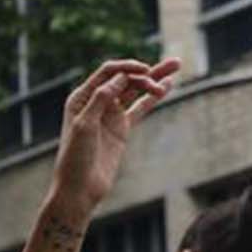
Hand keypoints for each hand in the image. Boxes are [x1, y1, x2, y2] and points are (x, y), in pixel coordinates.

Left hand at [47, 57, 178, 218]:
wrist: (80, 187)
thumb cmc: (75, 158)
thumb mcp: (84, 126)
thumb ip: (100, 100)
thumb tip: (120, 77)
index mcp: (81, 98)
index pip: (108, 73)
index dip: (127, 68)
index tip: (144, 70)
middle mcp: (95, 102)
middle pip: (124, 78)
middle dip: (146, 71)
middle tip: (168, 72)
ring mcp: (110, 114)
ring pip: (135, 90)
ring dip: (154, 77)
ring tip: (176, 64)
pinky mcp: (121, 127)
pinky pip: (140, 107)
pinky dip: (153, 96)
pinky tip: (168, 84)